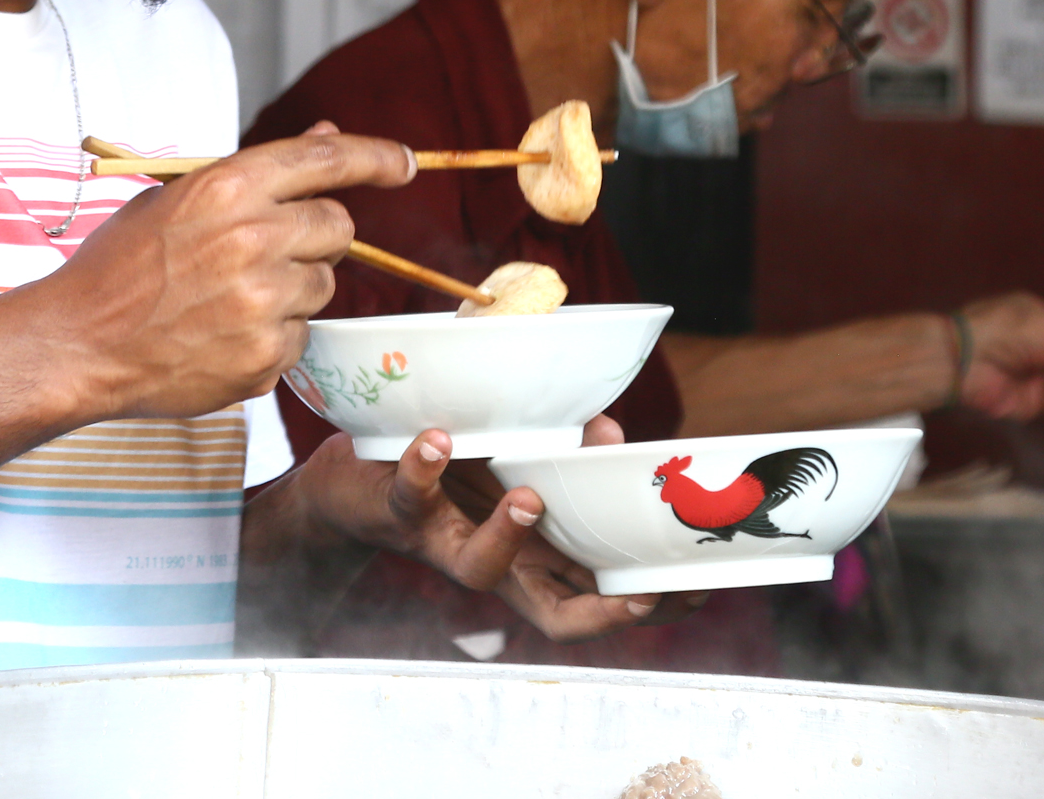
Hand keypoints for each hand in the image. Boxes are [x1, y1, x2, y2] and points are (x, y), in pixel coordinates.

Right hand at [34, 125, 412, 419]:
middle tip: (269, 250)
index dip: (376, 157)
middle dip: (316, 237)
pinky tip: (222, 333)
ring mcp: (263, 303)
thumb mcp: (175, 198)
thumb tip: (326, 137)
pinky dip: (274, 335)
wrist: (77, 345)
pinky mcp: (266, 357)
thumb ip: (256, 172)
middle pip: (337, 227)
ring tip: (230, 297)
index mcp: (227, 190)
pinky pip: (301, 336)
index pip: (327, 160)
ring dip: (294, 288)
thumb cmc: (120, 267)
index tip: (405, 163)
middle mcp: (254, 240)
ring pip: (324, 285)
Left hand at [292, 415, 706, 640]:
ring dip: (508, 536)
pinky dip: (425, 468)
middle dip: (605, 611)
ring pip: (479, 568)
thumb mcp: (514, 458)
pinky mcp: (397, 510)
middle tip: (644, 591)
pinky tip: (438, 438)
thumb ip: (564, 449)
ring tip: (529, 498)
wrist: (346, 478)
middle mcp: (493, 563)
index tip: (696, 591)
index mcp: (529, 556)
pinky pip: (411, 495)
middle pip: (555, 613)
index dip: (644, 608)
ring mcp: (444, 543)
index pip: (595, 599)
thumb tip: (607, 430)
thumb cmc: (444, 474)